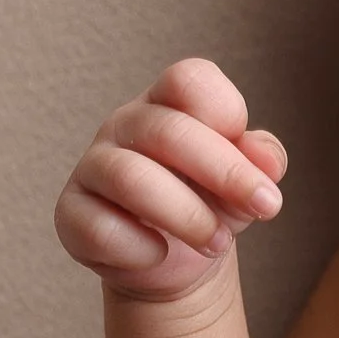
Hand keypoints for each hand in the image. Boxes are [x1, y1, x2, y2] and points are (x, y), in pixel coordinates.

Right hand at [54, 59, 287, 299]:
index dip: (229, 113)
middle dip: (227, 174)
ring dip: (189, 217)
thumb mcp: (249, 178)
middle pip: (168, 131)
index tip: (259, 160)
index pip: (189, 79)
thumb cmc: (214, 200)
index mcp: (170, 103)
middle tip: (266, 208)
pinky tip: (160, 253)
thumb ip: (263, 158)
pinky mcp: (71, 214)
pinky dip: (144, 249)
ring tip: (219, 243)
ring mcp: (92, 166)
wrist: (179, 258)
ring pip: (132, 178)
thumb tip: (267, 161)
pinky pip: (103, 229)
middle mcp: (126, 125)